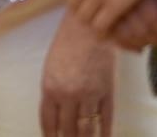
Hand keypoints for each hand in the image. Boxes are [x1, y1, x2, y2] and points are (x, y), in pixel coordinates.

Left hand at [40, 8, 115, 136]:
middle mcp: (69, 95)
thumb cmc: (66, 44)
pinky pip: (106, 119)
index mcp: (50, 88)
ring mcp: (90, 95)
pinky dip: (104, 132)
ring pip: (87, 128)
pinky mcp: (107, 92)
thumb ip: (52, 91)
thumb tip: (56, 113)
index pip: (49, 121)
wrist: (89, 29)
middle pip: (68, 128)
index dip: (50, 135)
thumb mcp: (50, 67)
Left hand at [68, 0, 156, 34]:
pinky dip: (104, 31)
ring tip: (104, 26)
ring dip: (93, 22)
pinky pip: (101, 25)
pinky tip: (112, 31)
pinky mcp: (114, 4)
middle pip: (75, 5)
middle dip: (84, 12)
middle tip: (97, 17)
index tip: (90, 3)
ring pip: (85, 17)